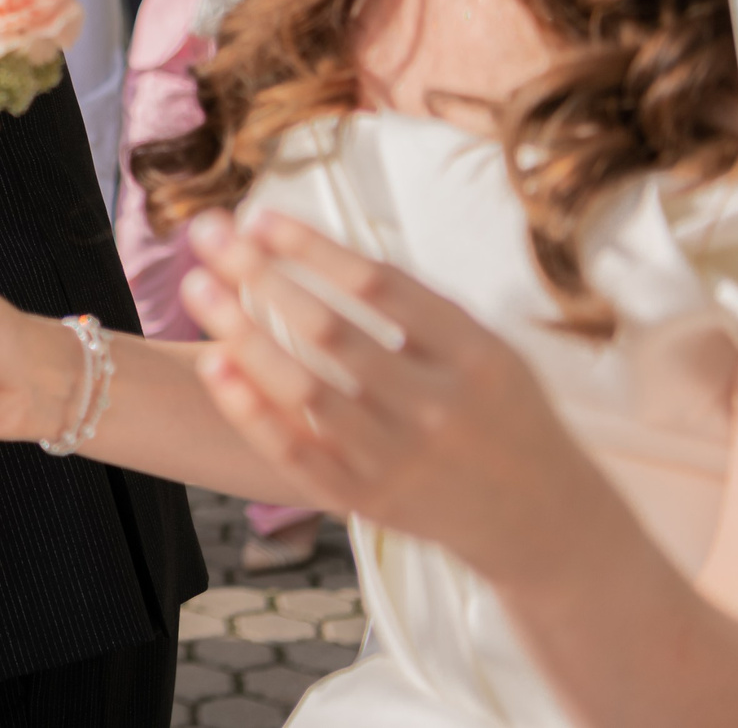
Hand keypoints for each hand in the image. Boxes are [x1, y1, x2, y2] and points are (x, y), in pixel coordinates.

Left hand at [180, 210, 597, 585]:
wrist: (541, 520)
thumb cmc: (500, 411)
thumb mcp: (488, 348)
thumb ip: (415, 305)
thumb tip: (316, 242)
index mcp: (474, 356)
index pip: (380, 287)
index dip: (313, 247)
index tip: (259, 215)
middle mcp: (437, 408)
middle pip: (331, 332)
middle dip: (261, 277)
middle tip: (207, 236)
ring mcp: (399, 460)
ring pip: (304, 391)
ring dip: (242, 334)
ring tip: (196, 287)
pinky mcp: (367, 500)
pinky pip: (295, 451)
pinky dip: (249, 408)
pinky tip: (212, 362)